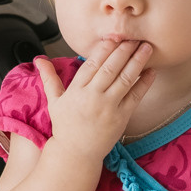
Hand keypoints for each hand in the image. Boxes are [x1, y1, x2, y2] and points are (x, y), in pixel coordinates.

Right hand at [36, 42, 151, 161]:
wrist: (76, 154)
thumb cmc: (65, 127)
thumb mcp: (54, 101)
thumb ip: (49, 78)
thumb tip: (39, 60)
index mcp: (76, 90)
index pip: (92, 63)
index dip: (105, 48)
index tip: (114, 36)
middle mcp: (92, 96)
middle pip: (111, 67)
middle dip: (124, 49)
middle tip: (134, 37)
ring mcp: (108, 107)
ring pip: (125, 78)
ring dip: (137, 61)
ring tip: (146, 48)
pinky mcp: (121, 117)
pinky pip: (135, 96)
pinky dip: (144, 83)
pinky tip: (151, 71)